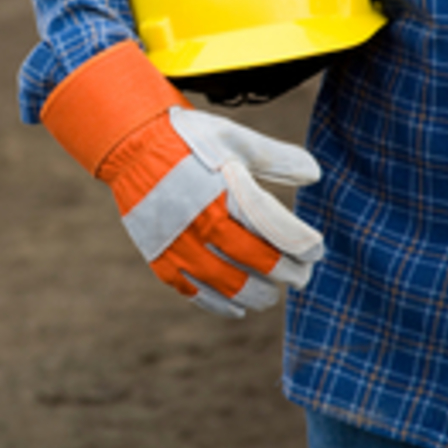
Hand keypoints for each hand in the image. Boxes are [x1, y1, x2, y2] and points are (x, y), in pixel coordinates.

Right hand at [103, 106, 322, 317]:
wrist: (131, 146)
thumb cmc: (189, 140)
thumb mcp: (233, 140)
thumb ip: (275, 158)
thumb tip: (315, 173)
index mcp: (224, 191)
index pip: (276, 229)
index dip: (303, 244)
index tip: (316, 250)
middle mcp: (202, 222)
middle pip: (257, 261)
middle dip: (287, 272)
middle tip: (301, 275)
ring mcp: (179, 244)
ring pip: (229, 284)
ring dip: (258, 294)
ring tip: (272, 292)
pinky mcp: (160, 257)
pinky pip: (194, 292)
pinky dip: (220, 304)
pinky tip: (238, 307)